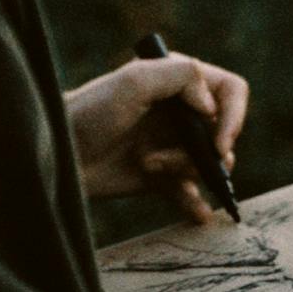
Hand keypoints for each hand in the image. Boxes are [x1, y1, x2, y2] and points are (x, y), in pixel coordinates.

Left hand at [64, 52, 248, 221]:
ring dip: (184, 170)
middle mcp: (179, 112)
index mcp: (177, 81)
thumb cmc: (91, 112)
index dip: (233, 117)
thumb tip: (210, 106)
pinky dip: (196, 203)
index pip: (229, 91)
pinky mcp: (159, 175)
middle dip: (205, 152)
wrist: (59, 155)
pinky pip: (190, 191)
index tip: (218, 144)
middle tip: (168, 158)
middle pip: (222, 133)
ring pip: (206, 164)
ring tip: (148, 165)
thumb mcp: (135, 81)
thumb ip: (181, 76)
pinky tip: (198, 214)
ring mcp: (170, 144)